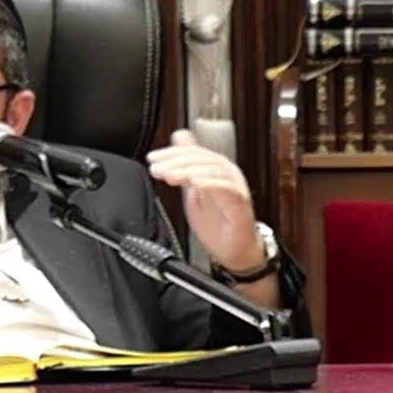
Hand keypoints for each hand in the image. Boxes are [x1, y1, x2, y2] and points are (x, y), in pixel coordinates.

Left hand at [145, 130, 263, 272]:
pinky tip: (195, 185)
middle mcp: (227, 174)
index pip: (192, 153)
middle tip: (157, 168)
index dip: (171, 153)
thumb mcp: (192, 192)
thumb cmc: (217, 223)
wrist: (234, 251)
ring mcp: (235, 187)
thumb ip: (185, 168)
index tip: (152, 158)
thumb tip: (178, 141)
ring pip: (213, 170)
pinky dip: (210, 184)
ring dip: (189, 171)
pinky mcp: (240, 204)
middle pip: (202, 158)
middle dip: (176, 162)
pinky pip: (227, 189)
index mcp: (215, 170)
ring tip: (170, 176)